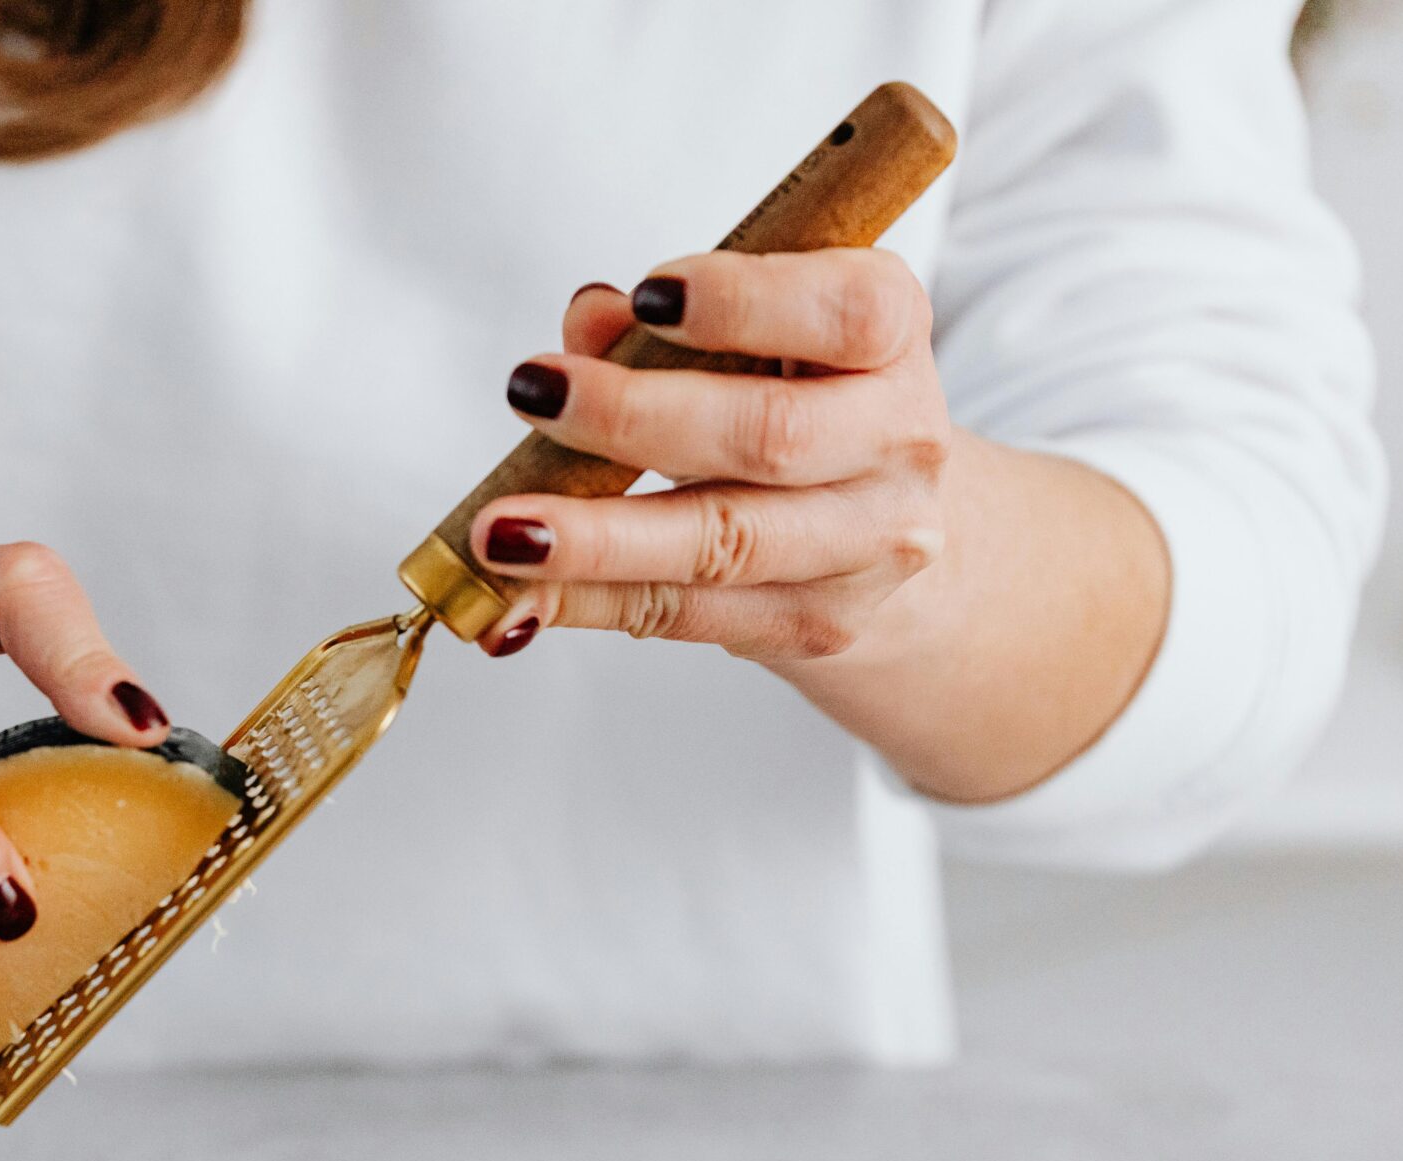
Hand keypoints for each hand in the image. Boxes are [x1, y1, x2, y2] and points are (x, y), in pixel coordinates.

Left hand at [470, 250, 951, 663]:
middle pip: (770, 436)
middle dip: (636, 417)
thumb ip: (669, 321)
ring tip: (500, 531)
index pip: (846, 313)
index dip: (746, 302)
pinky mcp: (818, 624)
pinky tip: (518, 597)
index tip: (647, 294)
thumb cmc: (799, 397)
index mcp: (894, 335)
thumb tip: (592, 318)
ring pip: (723, 544)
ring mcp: (869, 545)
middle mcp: (902, 441)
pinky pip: (685, 615)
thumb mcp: (753, 335)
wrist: (882, 523)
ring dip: (596, 538)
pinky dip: (590, 602)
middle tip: (531, 393)